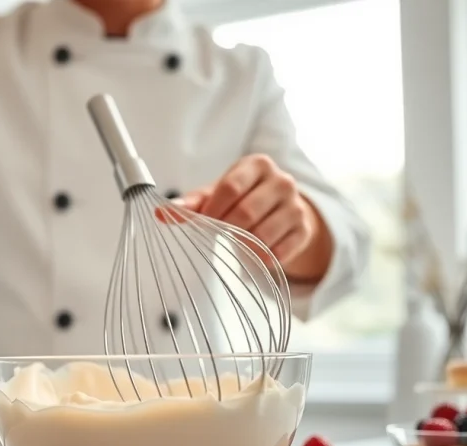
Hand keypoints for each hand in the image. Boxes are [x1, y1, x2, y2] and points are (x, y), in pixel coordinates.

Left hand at [178, 154, 318, 264]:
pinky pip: (279, 252)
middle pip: (247, 212)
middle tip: (216, 239)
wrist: (281, 210)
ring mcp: (296, 205)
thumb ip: (192, 203)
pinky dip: (261, 260)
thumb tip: (162, 212)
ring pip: (263, 234)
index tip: (203, 223)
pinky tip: (252, 258)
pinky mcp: (304, 229)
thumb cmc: (242, 199)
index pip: (231, 187)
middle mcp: (281, 181)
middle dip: (226, 230)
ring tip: (234, 247)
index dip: (213, 209)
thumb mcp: (217, 195)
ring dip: (242, 247)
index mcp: (257, 165)